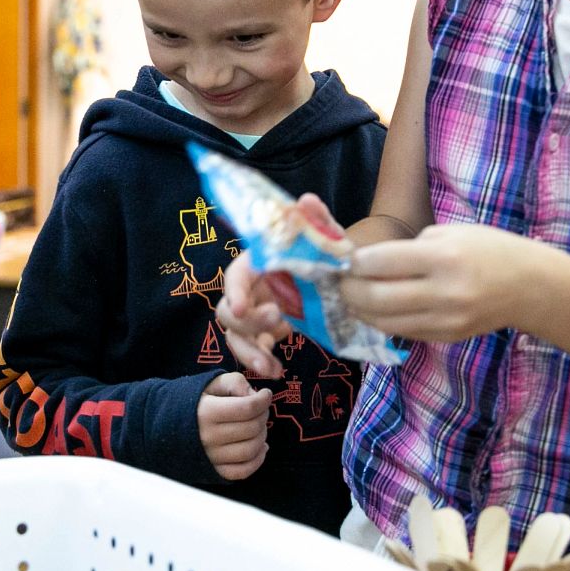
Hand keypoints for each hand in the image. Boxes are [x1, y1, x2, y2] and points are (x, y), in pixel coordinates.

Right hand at [197, 370, 270, 480]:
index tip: (266, 394)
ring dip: (262, 436)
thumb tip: (253, 395)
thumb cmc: (193, 402)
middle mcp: (208, 437)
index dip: (262, 400)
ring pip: (250, 450)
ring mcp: (211, 457)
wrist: (165, 426)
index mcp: (206, 412)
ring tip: (259, 426)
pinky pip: (243, 471)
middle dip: (263, 416)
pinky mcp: (214, 471)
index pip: (247, 408)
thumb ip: (234, 383)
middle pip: (251, 428)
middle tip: (261, 409)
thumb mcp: (210, 383)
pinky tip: (260, 447)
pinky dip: (258, 460)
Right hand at [215, 193, 336, 377]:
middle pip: (228, 308)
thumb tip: (306, 200)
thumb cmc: (328, 257)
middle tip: (278, 322)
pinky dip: (259, 360)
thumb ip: (317, 221)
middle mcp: (251, 288)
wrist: (341, 281)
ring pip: (234, 334)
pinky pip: (251, 348)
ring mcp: (254, 312)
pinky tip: (275, 370)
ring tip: (270, 366)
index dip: (236, 291)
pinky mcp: (263, 332)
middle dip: (246, 322)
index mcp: (258, 263)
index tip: (242, 307)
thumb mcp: (327, 240)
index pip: (236, 275)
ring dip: (247, 351)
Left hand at [342, 223, 544, 343]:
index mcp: (443, 258)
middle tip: (339, 282)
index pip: (381, 263)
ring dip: (360, 310)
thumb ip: (410, 248)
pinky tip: (375, 310)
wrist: (529, 286)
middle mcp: (443, 292)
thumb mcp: (451, 233)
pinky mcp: (446, 337)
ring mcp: (445, 320)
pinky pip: (403, 332)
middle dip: (349, 290)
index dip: (355, 262)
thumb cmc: (488, 249)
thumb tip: (367, 262)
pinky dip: (382, 321)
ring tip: (350, 297)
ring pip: (384, 322)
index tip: (345, 258)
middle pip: (376, 298)